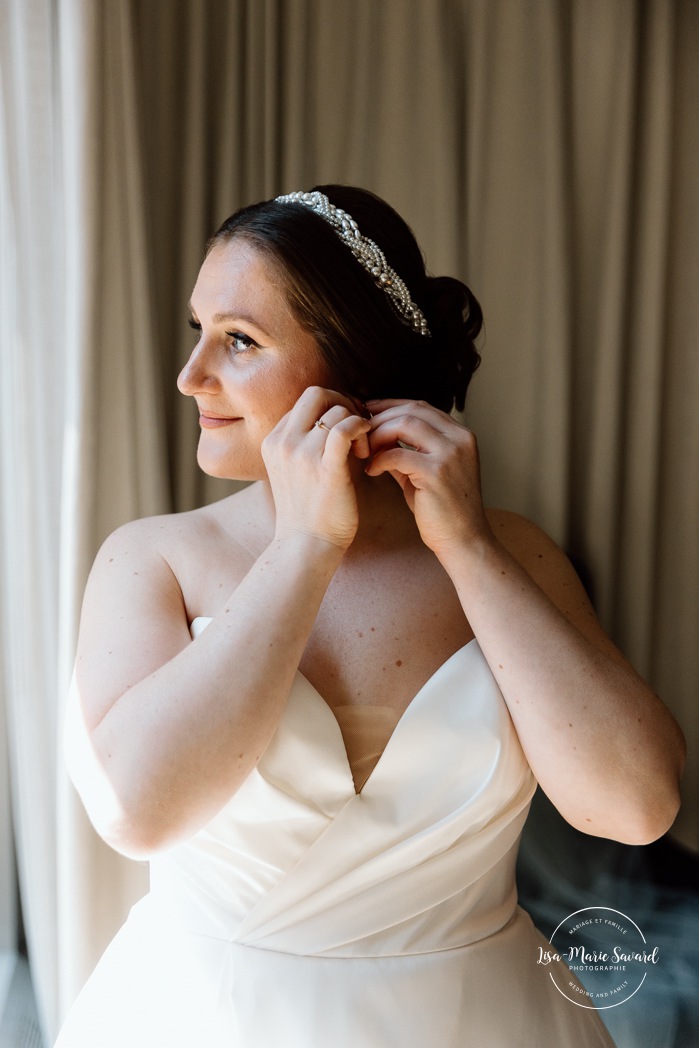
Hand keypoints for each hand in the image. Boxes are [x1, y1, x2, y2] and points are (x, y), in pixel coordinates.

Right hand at [262, 386, 370, 549]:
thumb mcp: (296, 470)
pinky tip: (366, 447)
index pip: (305, 402)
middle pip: (316, 394)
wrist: (305, 546)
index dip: (331, 406)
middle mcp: (283, 442)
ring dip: (357, 423)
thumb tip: (336, 417)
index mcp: (274, 441)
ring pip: (337, 411)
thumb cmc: (307, 511)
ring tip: (363, 449)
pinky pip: (345, 428)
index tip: (348, 426)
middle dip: (344, 401)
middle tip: (359, 425)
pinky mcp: (324, 468)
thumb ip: (307, 443)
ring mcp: (301, 454)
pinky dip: (361, 428)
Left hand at [365, 399, 492, 557]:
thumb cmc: (443, 510)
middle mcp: (460, 439)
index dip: (391, 405)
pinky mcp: (437, 472)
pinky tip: (371, 470)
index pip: (421, 406)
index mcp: (461, 435)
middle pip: (412, 410)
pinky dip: (379, 459)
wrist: (463, 541)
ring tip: (365, 449)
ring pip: (405, 424)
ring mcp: (451, 454)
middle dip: (381, 417)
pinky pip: (397, 454)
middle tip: (360, 430)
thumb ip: (409, 451)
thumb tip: (380, 435)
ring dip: (379, 434)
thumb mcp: (427, 472)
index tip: (368, 412)